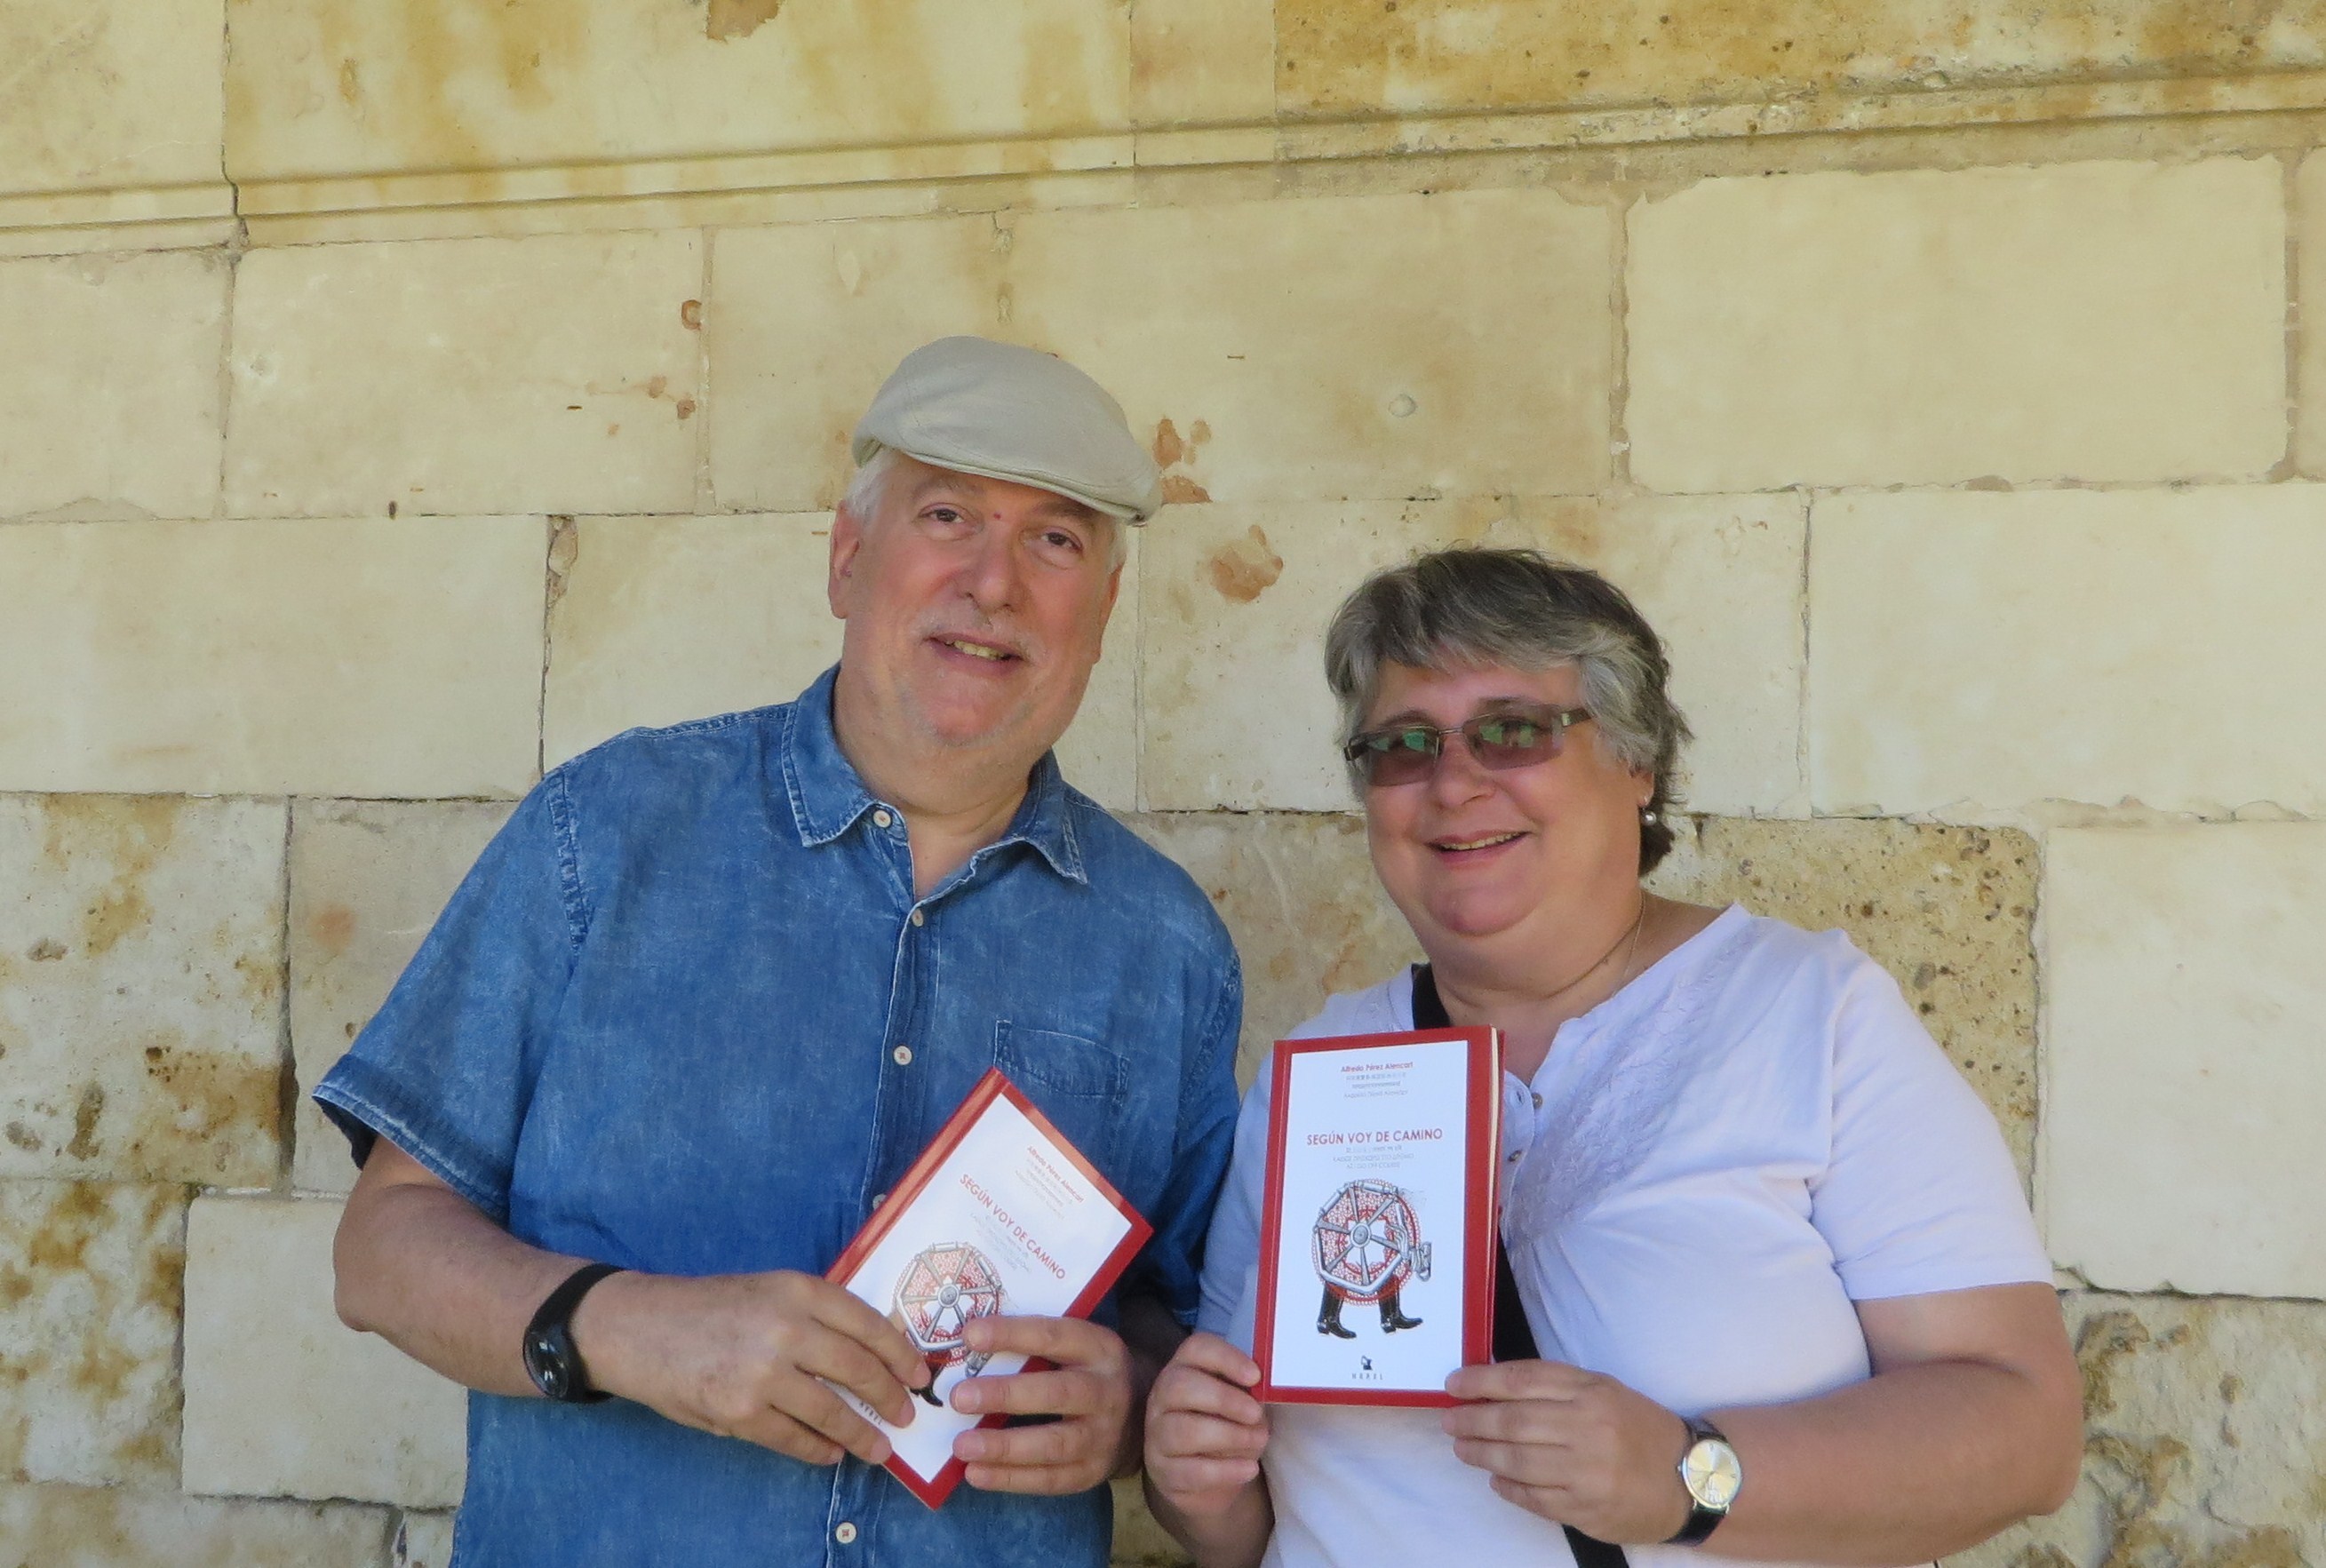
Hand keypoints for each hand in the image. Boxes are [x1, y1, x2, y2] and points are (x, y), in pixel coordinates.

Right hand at [572, 1270, 926, 1467]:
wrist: (639, 1327)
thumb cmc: (710, 1307)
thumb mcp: (769, 1291)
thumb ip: (816, 1315)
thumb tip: (875, 1350)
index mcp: (799, 1290)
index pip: (869, 1324)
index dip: (901, 1354)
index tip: (920, 1374)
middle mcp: (786, 1328)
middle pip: (859, 1369)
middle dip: (889, 1397)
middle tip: (905, 1415)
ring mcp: (762, 1373)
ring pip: (831, 1411)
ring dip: (861, 1435)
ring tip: (878, 1448)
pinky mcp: (738, 1411)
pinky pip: (793, 1438)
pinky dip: (818, 1450)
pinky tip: (831, 1453)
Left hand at [949, 1314, 1133, 1493]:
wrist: (1139, 1416)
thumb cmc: (1086, 1371)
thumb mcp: (1077, 1347)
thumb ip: (1034, 1344)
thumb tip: (966, 1344)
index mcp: (1100, 1348)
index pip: (1053, 1337)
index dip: (1012, 1335)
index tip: (969, 1336)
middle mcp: (1107, 1392)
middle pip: (1057, 1393)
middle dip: (1006, 1395)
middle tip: (960, 1397)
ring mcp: (1103, 1437)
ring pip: (1054, 1444)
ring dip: (1004, 1446)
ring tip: (961, 1446)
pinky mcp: (1092, 1472)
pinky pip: (1049, 1479)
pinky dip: (1010, 1478)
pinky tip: (975, 1473)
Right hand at [1144, 1333, 1269, 1517]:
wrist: (1208, 1477)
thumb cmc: (1228, 1426)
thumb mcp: (1240, 1403)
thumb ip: (1249, 1392)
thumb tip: (1267, 1389)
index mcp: (1184, 1368)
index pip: (1196, 1349)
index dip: (1226, 1358)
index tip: (1256, 1376)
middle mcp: (1162, 1397)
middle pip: (1180, 1385)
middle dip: (1224, 1399)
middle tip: (1256, 1414)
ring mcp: (1156, 1434)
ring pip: (1183, 1430)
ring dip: (1228, 1436)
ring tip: (1258, 1441)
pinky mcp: (1162, 1471)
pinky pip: (1190, 1471)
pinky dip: (1225, 1470)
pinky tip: (1249, 1468)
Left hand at [1443, 1360, 1693, 1544]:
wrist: (1689, 1480)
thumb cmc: (1639, 1429)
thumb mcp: (1605, 1391)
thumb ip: (1555, 1387)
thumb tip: (1494, 1386)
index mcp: (1592, 1393)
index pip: (1522, 1380)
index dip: (1481, 1381)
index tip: (1454, 1385)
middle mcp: (1588, 1429)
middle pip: (1512, 1422)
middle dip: (1472, 1420)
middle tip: (1449, 1420)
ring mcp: (1587, 1473)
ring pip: (1516, 1461)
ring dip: (1481, 1453)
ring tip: (1461, 1447)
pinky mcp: (1585, 1510)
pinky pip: (1533, 1498)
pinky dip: (1507, 1487)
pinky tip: (1494, 1477)